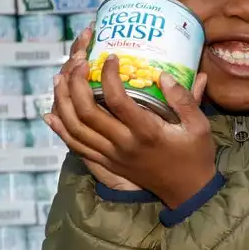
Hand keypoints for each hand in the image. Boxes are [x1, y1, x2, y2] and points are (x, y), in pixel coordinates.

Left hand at [45, 30, 215, 207]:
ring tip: (60, 78)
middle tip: (79, 62)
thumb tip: (163, 74)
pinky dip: (60, 129)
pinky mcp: (106, 164)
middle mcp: (124, 145)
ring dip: (63, 102)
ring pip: (75, 128)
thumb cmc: (195, 155)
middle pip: (87, 112)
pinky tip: (50, 114)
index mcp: (146, 133)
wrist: (187, 192)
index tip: (110, 57)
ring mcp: (112, 156)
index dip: (108, 75)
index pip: (118, 100)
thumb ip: (184, 99)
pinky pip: (76, 147)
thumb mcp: (199, 126)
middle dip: (77, 83)